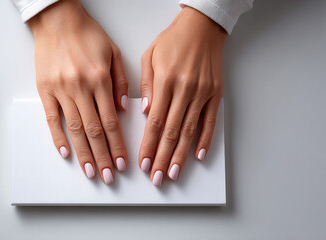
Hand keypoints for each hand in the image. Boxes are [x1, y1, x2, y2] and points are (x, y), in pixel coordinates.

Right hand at [28, 0, 128, 183]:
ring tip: (91, 171)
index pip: (111, 121)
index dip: (118, 145)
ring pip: (75, 129)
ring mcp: (61, 90)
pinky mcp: (45, 90)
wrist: (58, 19)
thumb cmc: (86, 34)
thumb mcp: (113, 53)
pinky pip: (52, 118)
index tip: (122, 162)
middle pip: (94, 131)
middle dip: (103, 156)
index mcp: (100, 79)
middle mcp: (81, 87)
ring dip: (84, 153)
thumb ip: (121, 82)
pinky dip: (58, 137)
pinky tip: (65, 152)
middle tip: (109, 176)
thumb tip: (124, 110)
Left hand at [139, 7, 225, 185]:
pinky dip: (205, 140)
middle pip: (171, 132)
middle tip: (156, 177)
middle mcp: (185, 90)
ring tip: (174, 173)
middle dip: (163, 158)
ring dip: (181, 155)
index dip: (149, 146)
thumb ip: (145, 86)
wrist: (202, 26)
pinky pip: (210, 121)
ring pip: (189, 131)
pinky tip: (198, 156)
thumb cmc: (172, 40)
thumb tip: (145, 113)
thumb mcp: (149, 56)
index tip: (144, 163)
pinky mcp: (216, 94)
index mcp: (165, 82)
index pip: (155, 122)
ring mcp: (202, 93)